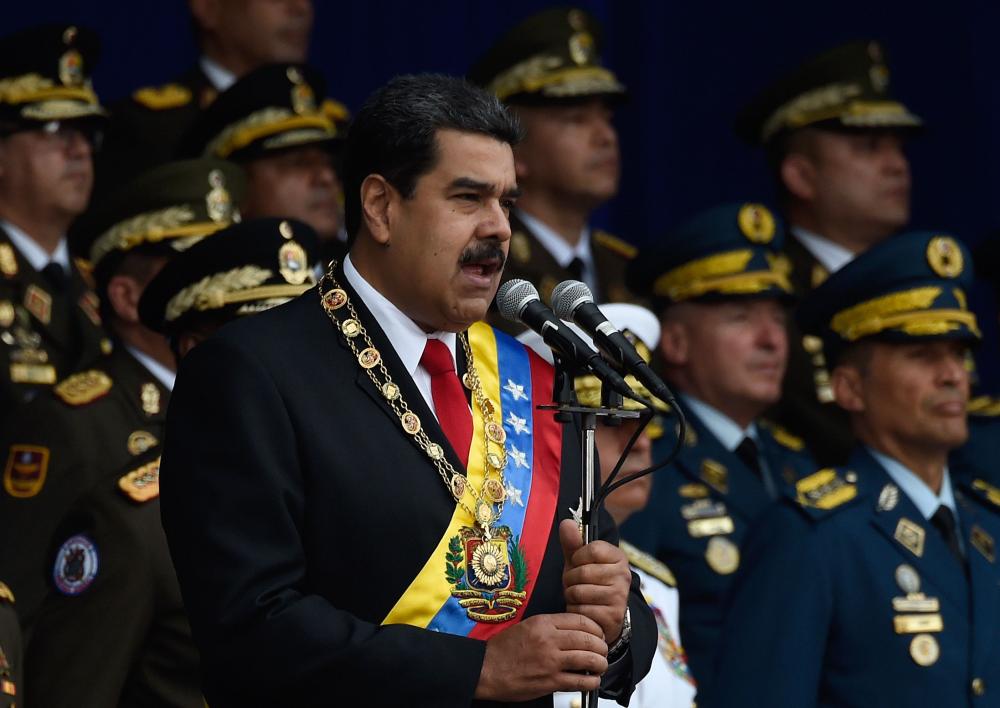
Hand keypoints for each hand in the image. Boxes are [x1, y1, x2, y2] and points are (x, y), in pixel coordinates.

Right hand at [474, 613, 608, 700]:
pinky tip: (592, 680)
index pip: (581, 620)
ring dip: (600, 663)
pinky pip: (580, 681)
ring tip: (600, 666)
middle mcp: (549, 639)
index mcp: (543, 623)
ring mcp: (550, 661)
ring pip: (589, 659)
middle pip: (589, 639)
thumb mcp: (527, 626)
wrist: (486, 669)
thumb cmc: (503, 649)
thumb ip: (551, 626)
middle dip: (602, 646)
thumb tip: (575, 632)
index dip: (596, 628)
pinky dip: (591, 681)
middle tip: (602, 651)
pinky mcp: (550, 681)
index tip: (598, 634)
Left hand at [559, 518, 631, 644]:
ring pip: (579, 592)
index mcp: (618, 557)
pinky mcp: (612, 616)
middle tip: (575, 584)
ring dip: (571, 596)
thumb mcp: (579, 561)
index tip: (578, 563)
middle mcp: (623, 575)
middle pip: (583, 572)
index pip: (593, 549)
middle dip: (570, 579)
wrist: (602, 615)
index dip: (578, 557)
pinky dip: (575, 610)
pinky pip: (581, 610)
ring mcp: (620, 597)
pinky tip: (582, 610)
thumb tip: (566, 521)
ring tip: (578, 597)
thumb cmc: (589, 582)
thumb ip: (572, 542)